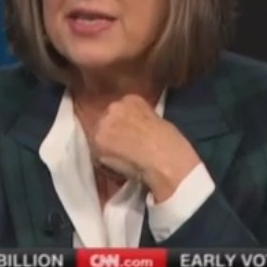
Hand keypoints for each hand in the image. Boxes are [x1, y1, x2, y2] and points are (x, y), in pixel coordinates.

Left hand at [86, 95, 201, 201]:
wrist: (166, 160)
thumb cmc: (170, 145)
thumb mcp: (157, 121)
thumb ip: (139, 120)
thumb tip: (132, 130)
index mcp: (132, 99)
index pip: (119, 109)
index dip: (122, 124)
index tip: (129, 134)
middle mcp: (114, 106)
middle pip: (106, 120)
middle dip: (111, 133)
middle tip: (122, 148)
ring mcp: (103, 122)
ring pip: (98, 136)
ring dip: (106, 147)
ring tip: (119, 159)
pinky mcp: (97, 141)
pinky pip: (96, 153)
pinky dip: (104, 162)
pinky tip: (117, 167)